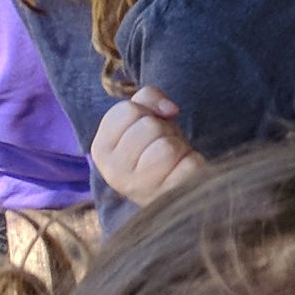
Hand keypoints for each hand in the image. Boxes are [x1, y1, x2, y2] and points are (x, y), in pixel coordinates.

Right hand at [92, 88, 207, 207]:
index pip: (127, 110)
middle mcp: (114, 172)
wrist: (169, 192)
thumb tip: (170, 110)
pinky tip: (183, 171)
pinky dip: (193, 161)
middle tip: (163, 145)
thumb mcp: (143, 118)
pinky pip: (189, 164)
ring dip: (179, 146)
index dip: (146, 112)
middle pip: (149, 127)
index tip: (146, 128)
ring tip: (173, 158)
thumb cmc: (154, 149)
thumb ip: (148, 98)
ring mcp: (141, 188)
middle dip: (164, 130)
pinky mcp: (169, 196)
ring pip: (168, 147)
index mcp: (101, 149)